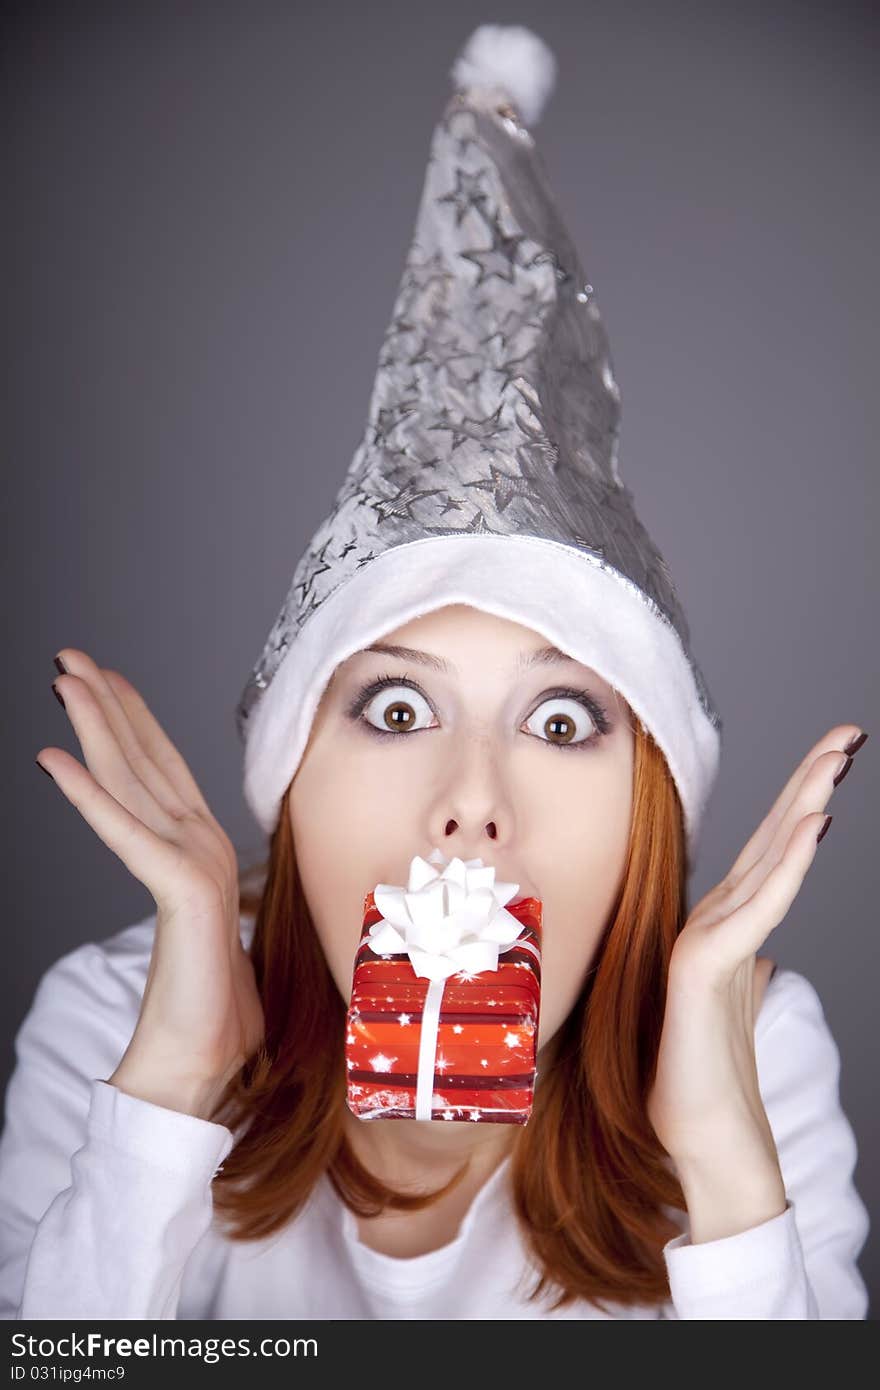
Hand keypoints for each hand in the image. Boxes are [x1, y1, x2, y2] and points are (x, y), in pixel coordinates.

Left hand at [37, 648, 264, 1117]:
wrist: (203, 1063)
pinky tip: (54, 761)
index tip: (108, 681)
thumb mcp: (197, 931)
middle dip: (108, 704)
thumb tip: (190, 881)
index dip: (134, 721)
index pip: (164, 772)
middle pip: (146, 761)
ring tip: (65, 680)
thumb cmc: (205, 1010)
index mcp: (204, 852)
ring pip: (135, 781)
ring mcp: (195, 863)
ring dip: (97, 725)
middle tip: (72, 656)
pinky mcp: (183, 890)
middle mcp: (202, 845)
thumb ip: (195, 892)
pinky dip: (88, 797)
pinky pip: (125, 834)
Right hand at [647, 722, 864, 1168]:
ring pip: (763, 861)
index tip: (835, 758)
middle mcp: (715, 923)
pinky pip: (754, 908)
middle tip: (847, 733)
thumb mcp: (737, 1010)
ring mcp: (707, 943)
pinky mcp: (703, 970)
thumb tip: (762, 960)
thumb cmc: (712, 1081)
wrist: (704, 1143)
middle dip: (808, 781)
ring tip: (837, 759)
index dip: (799, 801)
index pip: (769, 852)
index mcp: (727, 929)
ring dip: (801, 804)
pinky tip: (814, 827)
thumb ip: (745, 974)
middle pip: (768, 839)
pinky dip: (786, 865)